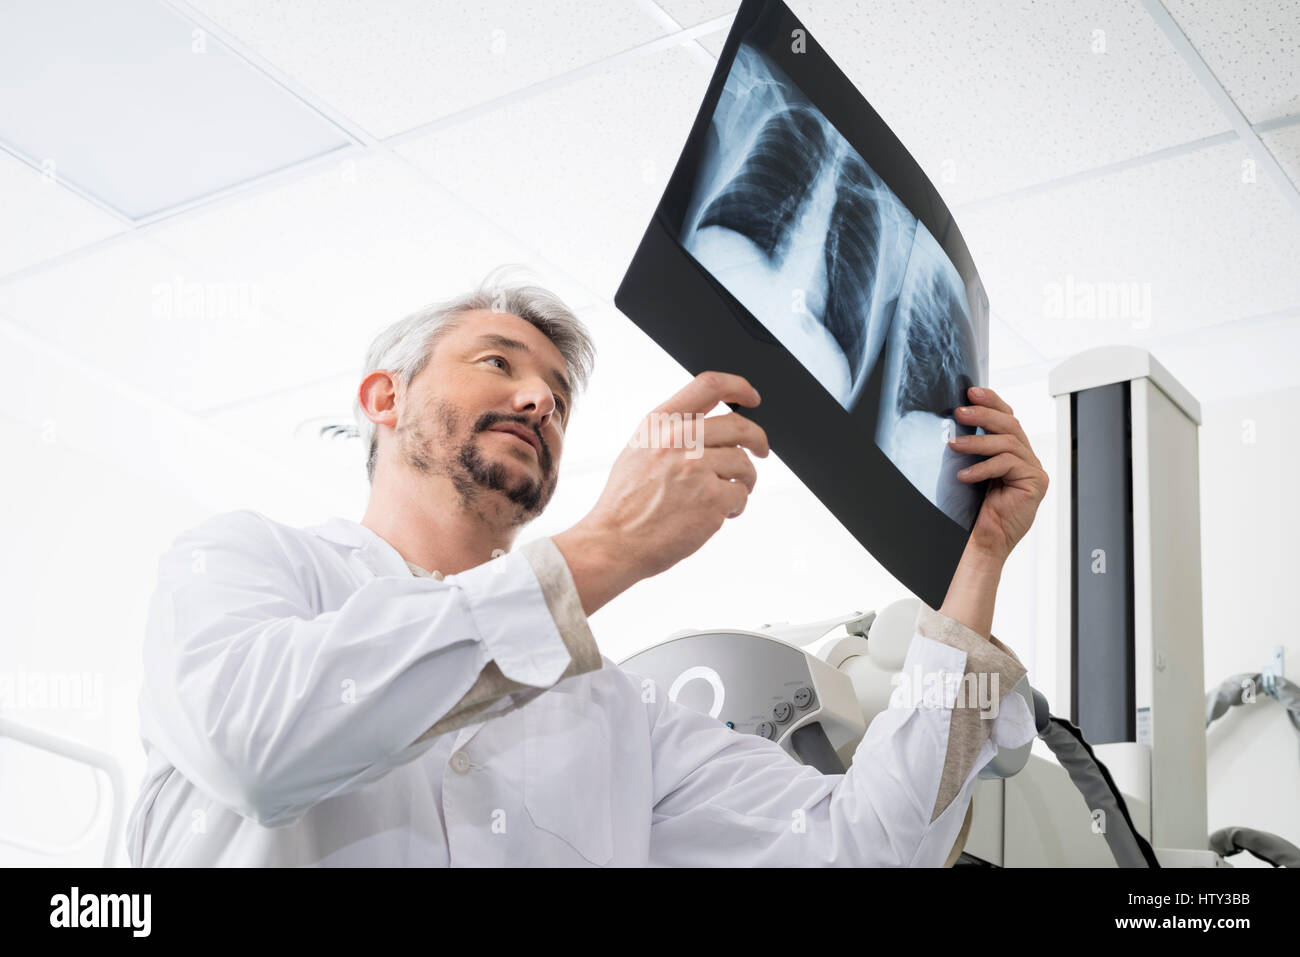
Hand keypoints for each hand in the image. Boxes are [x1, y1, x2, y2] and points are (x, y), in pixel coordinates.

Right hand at [553, 371, 768, 614]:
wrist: (613, 542)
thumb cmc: (625, 503)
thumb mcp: (639, 450)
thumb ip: (671, 433)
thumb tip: (709, 426)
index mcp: (660, 423)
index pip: (709, 386)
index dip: (739, 387)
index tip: (751, 397)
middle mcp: (679, 440)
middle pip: (740, 425)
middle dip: (758, 439)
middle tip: (761, 450)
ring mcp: (697, 469)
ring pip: (744, 464)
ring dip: (744, 480)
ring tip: (728, 495)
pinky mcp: (712, 499)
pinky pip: (741, 494)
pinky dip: (735, 506)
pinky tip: (717, 514)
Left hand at [948, 386, 1048, 564]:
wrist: (978, 542)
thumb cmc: (969, 509)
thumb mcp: (967, 468)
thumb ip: (971, 445)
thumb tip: (956, 417)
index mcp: (1012, 452)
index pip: (1006, 418)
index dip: (992, 401)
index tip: (971, 392)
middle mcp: (1026, 458)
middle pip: (1010, 425)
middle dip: (984, 415)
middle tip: (961, 411)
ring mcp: (1033, 470)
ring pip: (1008, 442)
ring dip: (977, 442)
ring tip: (954, 444)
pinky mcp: (1035, 482)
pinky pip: (1008, 464)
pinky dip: (983, 467)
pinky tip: (965, 476)